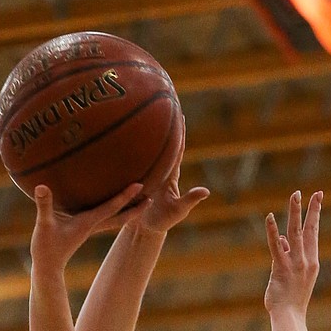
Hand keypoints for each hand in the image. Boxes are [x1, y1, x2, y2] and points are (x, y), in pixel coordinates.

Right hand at [30, 181, 143, 271]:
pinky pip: (104, 217)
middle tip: (151, 197)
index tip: (140, 186)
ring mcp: (90, 228)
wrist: (48, 268)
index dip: (125, 197)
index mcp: (88, 222)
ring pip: (114, 218)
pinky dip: (114, 210)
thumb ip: (44, 206)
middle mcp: (93, 225)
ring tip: (140, 199)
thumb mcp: (44, 225)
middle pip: (120, 216)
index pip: (111, 208)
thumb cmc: (45, 248)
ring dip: (128, 210)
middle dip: (136, 208)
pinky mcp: (84, 229)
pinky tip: (114, 203)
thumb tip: (42, 187)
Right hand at [129, 120, 210, 235]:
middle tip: (164, 102)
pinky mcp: (136, 177)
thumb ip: (190, 200)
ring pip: (147, 148)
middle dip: (164, 123)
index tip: (180, 113)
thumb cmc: (162, 221)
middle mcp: (160, 169)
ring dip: (147, 131)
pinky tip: (124, 134)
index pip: (177, 148)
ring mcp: (147, 172)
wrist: (143, 229)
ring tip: (144, 111)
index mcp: (171, 173)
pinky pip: (134, 158)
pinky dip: (132, 147)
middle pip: (163, 142)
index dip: (179, 132)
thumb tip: (206, 192)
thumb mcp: (178, 210)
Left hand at [264, 189, 320, 317]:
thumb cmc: (291, 300)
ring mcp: (294, 264)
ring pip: (295, 233)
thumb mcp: (293, 276)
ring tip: (296, 195)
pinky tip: (269, 218)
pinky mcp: (281, 268)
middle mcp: (306, 261)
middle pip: (310, 230)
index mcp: (312, 262)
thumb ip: (288, 256)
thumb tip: (283, 240)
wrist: (290, 318)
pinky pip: (275, 247)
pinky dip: (272, 232)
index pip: (314, 233)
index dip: (315, 214)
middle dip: (312, 209)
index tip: (318, 198)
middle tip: (316, 192)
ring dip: (295, 212)